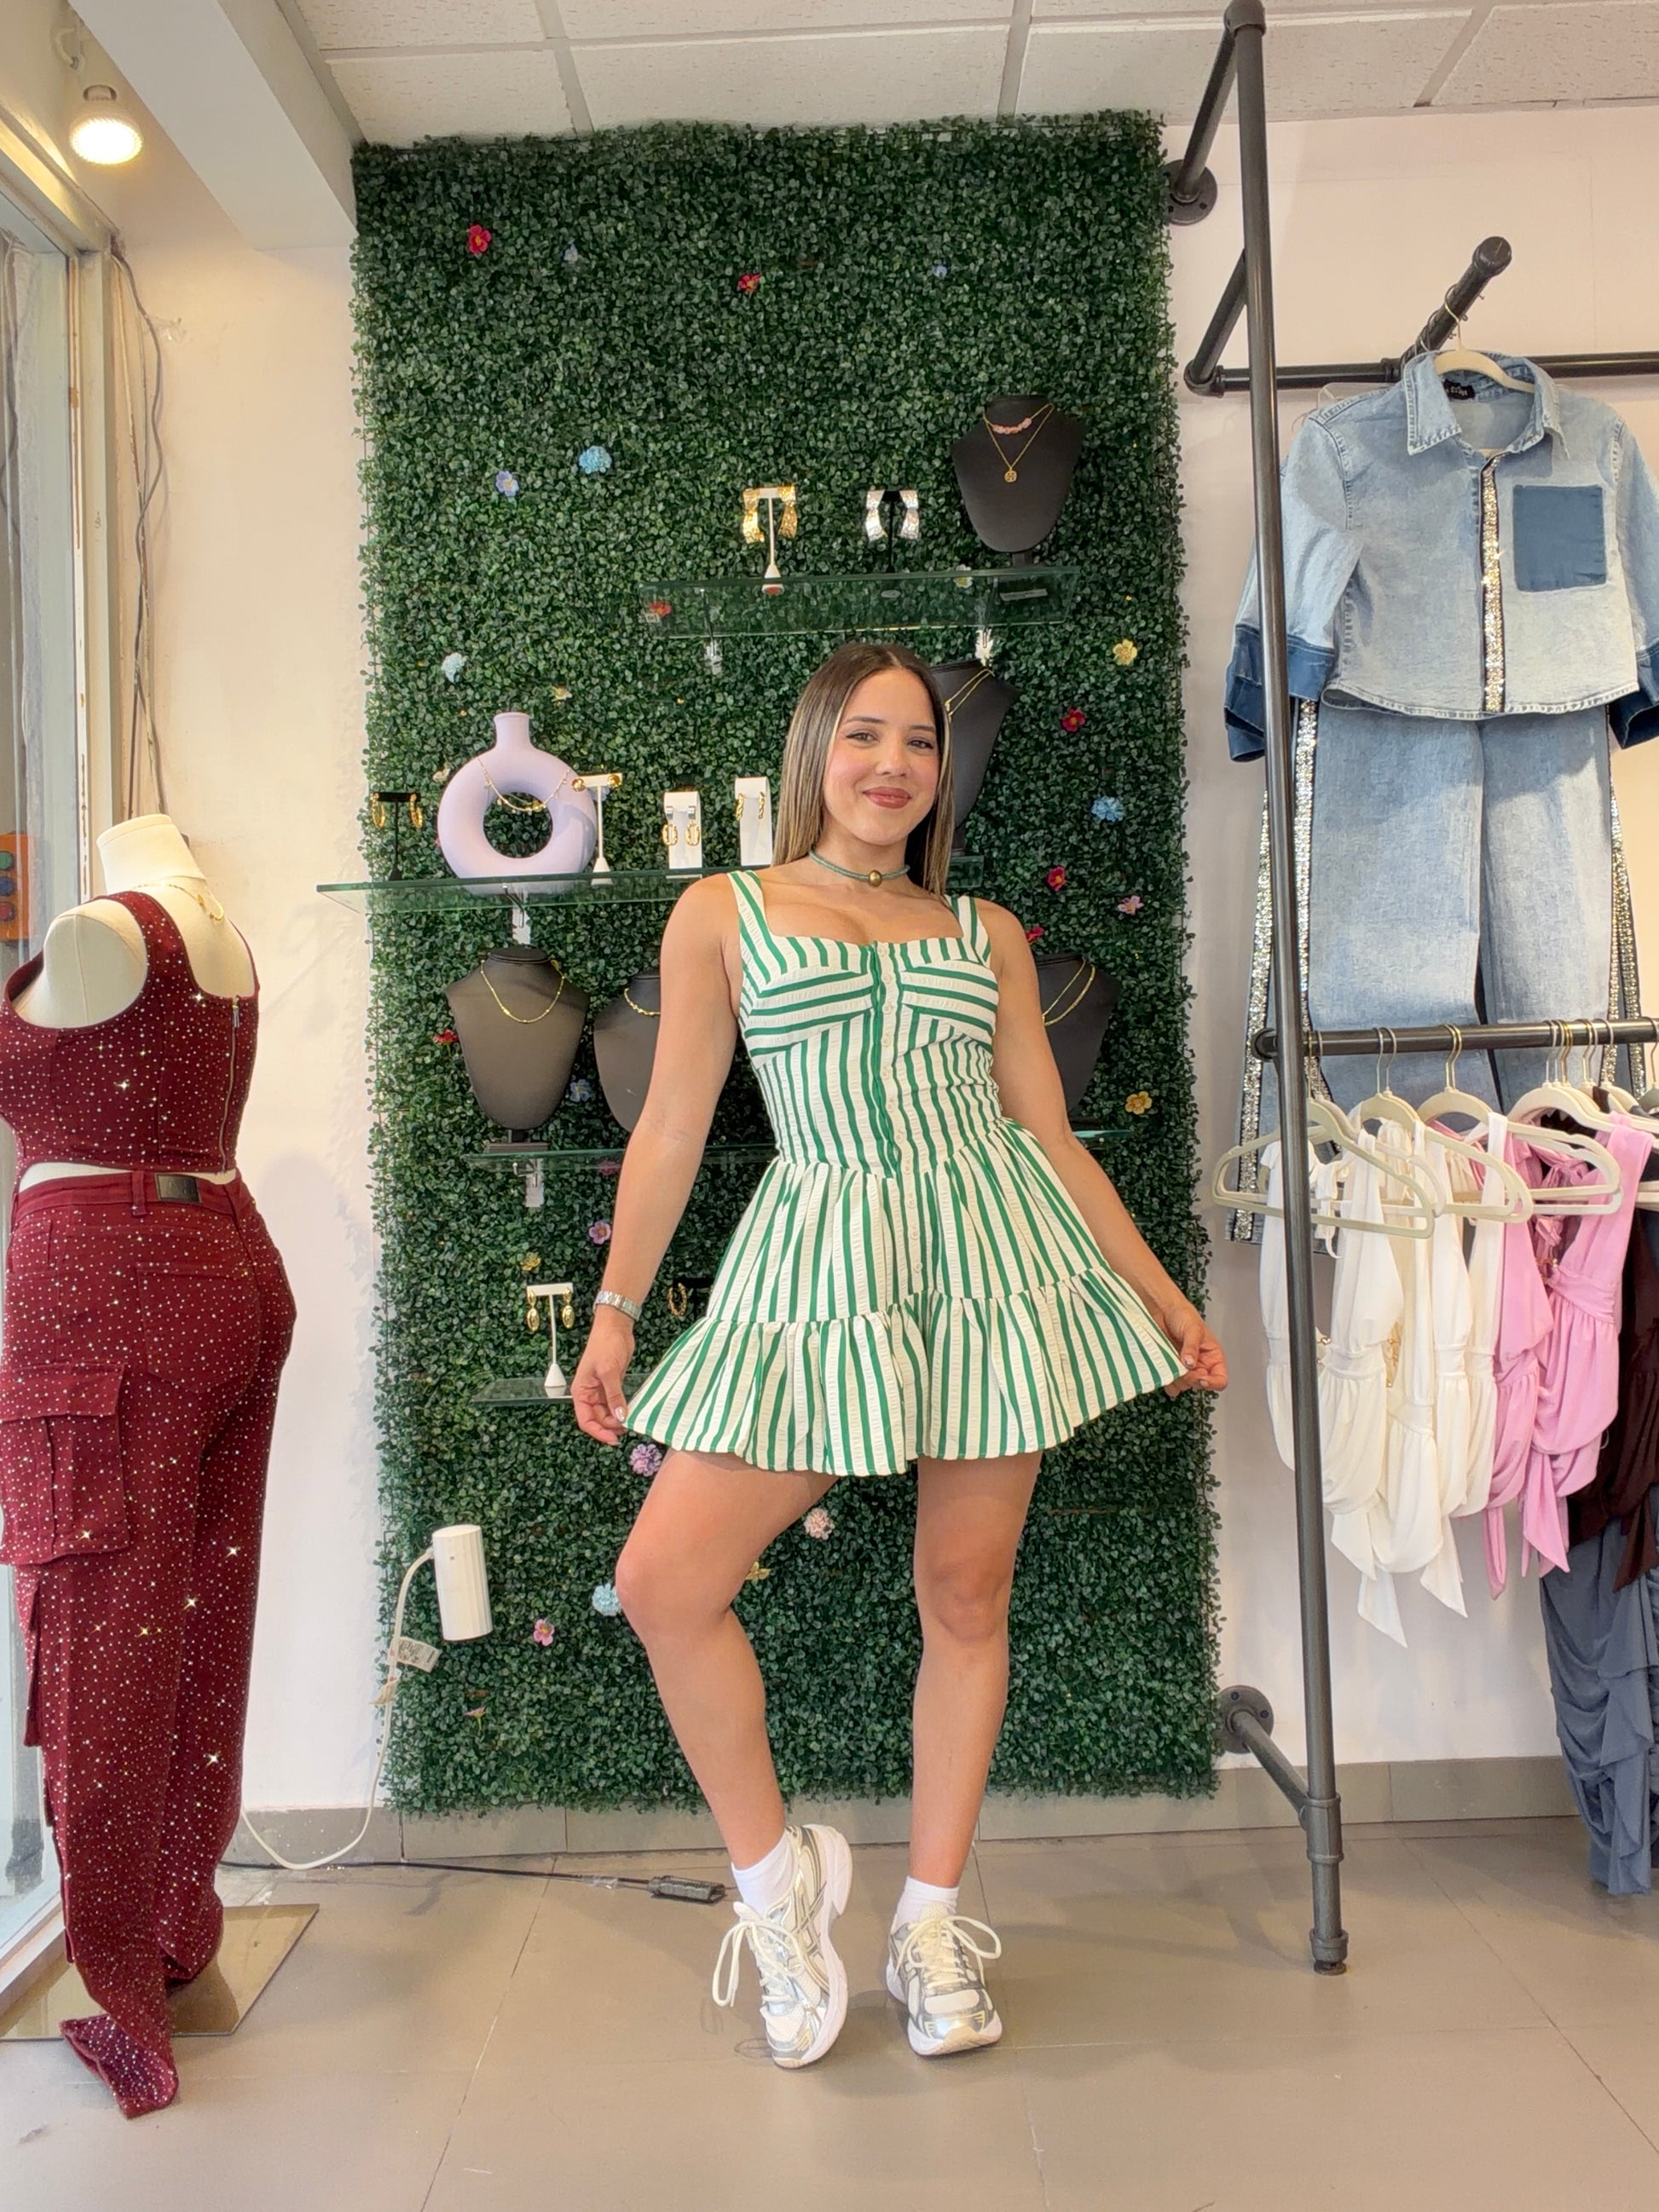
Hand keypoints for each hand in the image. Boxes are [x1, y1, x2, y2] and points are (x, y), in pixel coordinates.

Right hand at [572, 1310, 633, 1443]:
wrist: (615, 1326)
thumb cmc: (605, 1344)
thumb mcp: (609, 1371)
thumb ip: (614, 1395)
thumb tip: (620, 1416)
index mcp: (581, 1391)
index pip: (585, 1420)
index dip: (598, 1432)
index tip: (612, 1439)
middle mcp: (589, 1393)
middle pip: (597, 1419)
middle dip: (610, 1426)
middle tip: (627, 1428)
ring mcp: (601, 1390)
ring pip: (607, 1413)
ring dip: (617, 1420)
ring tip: (630, 1423)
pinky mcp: (613, 1385)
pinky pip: (616, 1403)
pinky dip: (623, 1410)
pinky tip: (632, 1413)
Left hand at [1159, 1298, 1227, 1397]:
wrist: (1162, 1310)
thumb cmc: (1183, 1314)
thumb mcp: (1192, 1329)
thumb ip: (1192, 1347)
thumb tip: (1190, 1363)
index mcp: (1212, 1356)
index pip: (1220, 1379)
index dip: (1213, 1383)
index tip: (1201, 1379)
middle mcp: (1200, 1365)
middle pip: (1200, 1384)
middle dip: (1191, 1379)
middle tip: (1183, 1369)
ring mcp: (1184, 1368)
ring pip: (1184, 1385)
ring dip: (1177, 1380)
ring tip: (1171, 1364)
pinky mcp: (1170, 1368)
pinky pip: (1171, 1384)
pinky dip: (1167, 1381)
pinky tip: (1163, 1372)